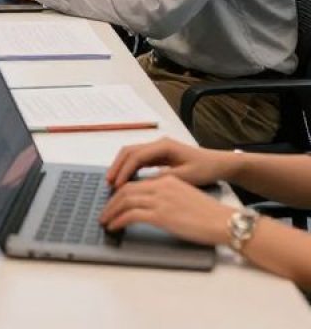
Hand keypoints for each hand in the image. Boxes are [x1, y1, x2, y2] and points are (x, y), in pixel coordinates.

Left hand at [99, 173, 232, 245]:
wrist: (223, 222)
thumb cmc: (209, 214)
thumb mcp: (185, 196)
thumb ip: (167, 196)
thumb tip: (151, 206)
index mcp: (167, 179)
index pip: (135, 183)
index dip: (120, 193)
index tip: (113, 202)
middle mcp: (160, 185)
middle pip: (126, 190)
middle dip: (111, 202)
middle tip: (104, 213)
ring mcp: (160, 199)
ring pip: (125, 201)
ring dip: (111, 212)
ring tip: (105, 221)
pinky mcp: (161, 215)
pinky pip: (131, 215)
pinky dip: (119, 220)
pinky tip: (114, 227)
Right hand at [105, 136, 231, 190]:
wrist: (219, 164)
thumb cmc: (205, 169)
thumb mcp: (186, 177)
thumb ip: (164, 178)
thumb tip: (143, 184)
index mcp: (163, 147)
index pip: (136, 156)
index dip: (125, 170)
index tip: (117, 184)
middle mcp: (157, 144)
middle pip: (129, 151)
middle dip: (117, 166)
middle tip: (108, 182)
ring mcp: (157, 148)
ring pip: (132, 154)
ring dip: (121, 167)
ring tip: (113, 182)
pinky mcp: (159, 155)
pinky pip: (138, 160)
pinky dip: (129, 168)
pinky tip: (126, 180)